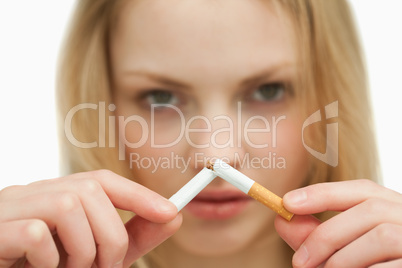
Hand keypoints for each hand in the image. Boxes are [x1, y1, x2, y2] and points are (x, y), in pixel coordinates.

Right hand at [0, 170, 181, 267]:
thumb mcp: (95, 255)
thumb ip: (131, 238)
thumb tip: (172, 217)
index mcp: (57, 195)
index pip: (103, 180)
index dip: (138, 194)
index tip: (170, 212)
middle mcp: (34, 194)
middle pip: (90, 190)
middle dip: (111, 235)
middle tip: (107, 267)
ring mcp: (10, 208)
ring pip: (67, 205)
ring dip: (84, 249)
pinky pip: (34, 233)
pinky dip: (50, 260)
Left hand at [275, 179, 401, 267]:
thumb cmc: (372, 267)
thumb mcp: (345, 252)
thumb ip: (316, 236)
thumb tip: (282, 220)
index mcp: (395, 211)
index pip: (362, 190)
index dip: (324, 193)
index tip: (288, 202)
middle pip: (369, 209)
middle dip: (327, 234)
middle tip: (299, 262)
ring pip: (381, 236)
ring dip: (343, 258)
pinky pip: (388, 266)